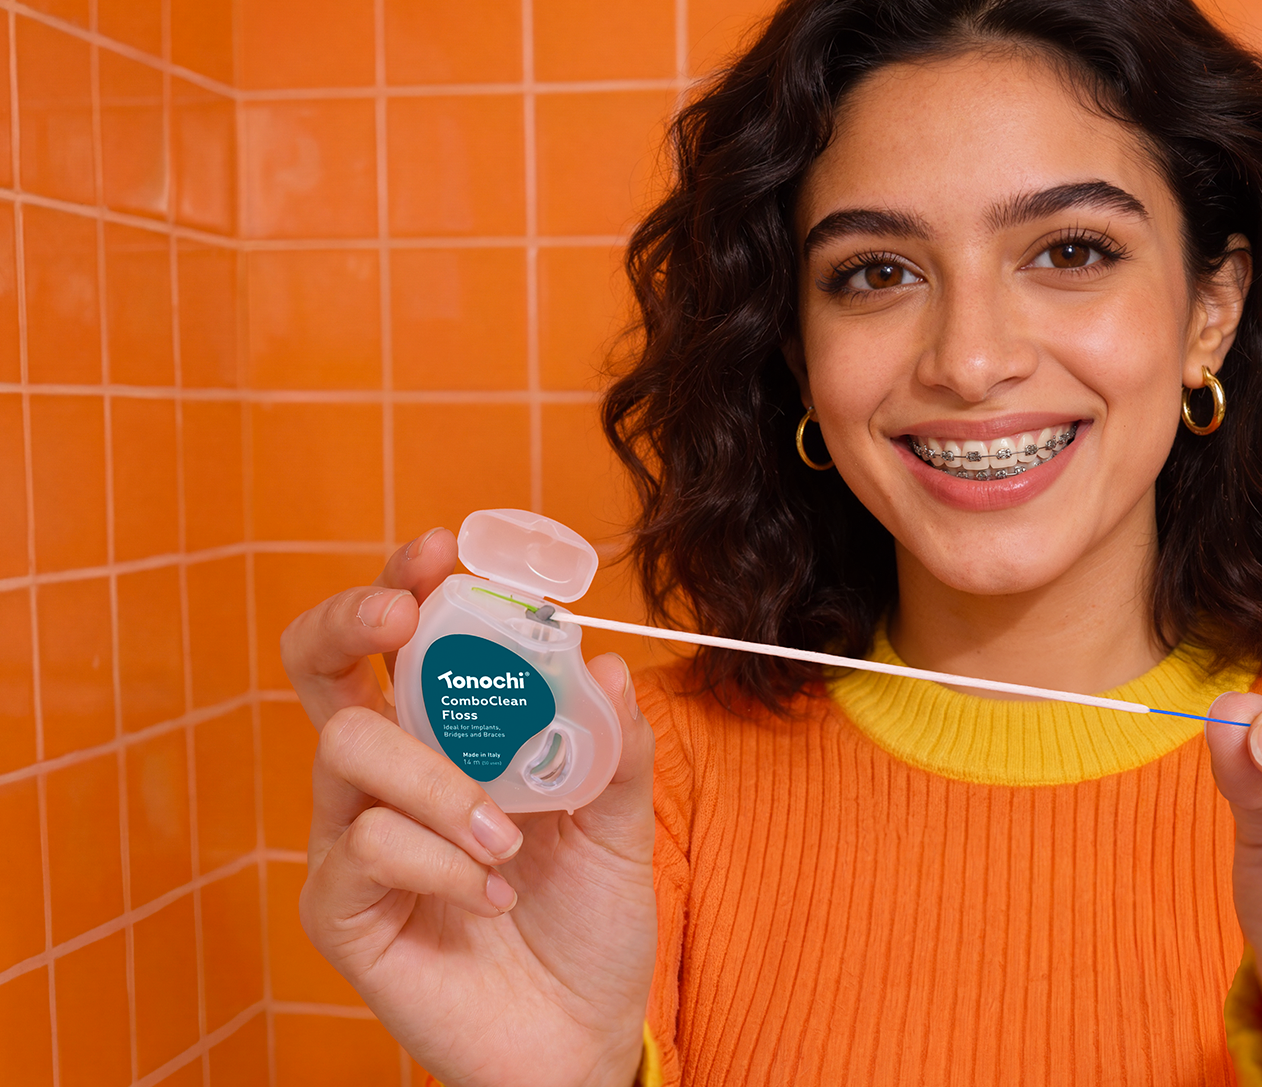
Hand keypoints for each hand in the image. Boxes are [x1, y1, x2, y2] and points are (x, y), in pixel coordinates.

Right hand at [281, 528, 658, 1086]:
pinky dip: (441, 859)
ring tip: (509, 834)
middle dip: (348, 619)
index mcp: (444, 732)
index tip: (438, 550)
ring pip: (349, 747)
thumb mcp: (621, 818)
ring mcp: (351, 839)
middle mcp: (384, 773)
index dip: (402, 582)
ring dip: (439, 778)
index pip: (399, 639)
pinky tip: (493, 891)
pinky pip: (363, 847)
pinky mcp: (340, 910)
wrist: (578, 1034)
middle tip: (400, 617)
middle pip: (317, 665)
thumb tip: (604, 660)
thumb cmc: (586, 916)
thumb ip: (614, 743)